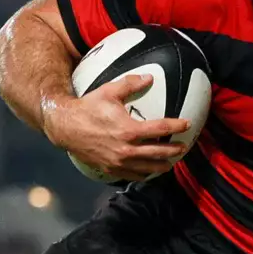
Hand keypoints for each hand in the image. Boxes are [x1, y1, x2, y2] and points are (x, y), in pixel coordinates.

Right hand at [44, 74, 191, 181]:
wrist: (65, 127)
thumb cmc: (88, 107)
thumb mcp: (109, 91)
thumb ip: (131, 84)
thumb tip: (150, 78)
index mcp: (129, 130)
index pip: (161, 129)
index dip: (176, 126)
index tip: (187, 124)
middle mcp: (127, 149)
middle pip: (159, 152)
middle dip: (174, 150)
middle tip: (183, 147)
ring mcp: (119, 162)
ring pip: (148, 168)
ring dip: (162, 165)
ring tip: (170, 162)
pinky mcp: (110, 169)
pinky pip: (132, 175)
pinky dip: (144, 174)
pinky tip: (149, 171)